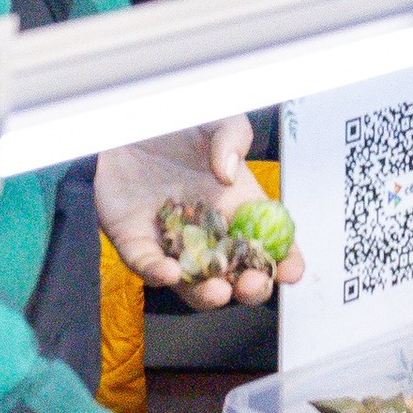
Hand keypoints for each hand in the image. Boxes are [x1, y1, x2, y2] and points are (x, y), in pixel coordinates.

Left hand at [93, 116, 301, 308]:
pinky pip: (147, 267)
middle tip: (252, 285)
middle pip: (236, 274)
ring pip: (194, 284)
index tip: (290, 270)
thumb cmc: (175, 120)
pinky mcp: (136, 241)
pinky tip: (169, 272)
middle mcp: (208, 231)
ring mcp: (172, 241)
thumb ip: (233, 137)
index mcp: (236, 205)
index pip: (268, 242)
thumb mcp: (216, 118)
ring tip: (216, 291)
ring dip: (207, 295)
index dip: (284, 261)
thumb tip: (229, 173)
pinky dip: (158, 275)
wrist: (123, 120)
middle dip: (250, 288)